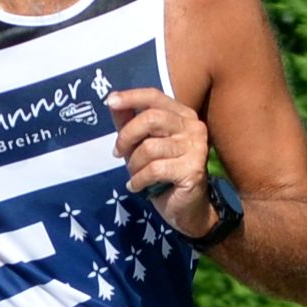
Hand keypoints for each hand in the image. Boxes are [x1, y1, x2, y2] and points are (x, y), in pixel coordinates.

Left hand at [106, 88, 215, 235]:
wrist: (187, 209)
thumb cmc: (164, 175)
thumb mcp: (142, 145)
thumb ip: (130, 122)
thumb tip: (113, 102)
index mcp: (183, 115)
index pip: (155, 97)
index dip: (131, 97)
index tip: (110, 102)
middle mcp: (193, 127)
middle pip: (150, 119)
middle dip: (127, 136)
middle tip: (118, 153)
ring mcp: (196, 148)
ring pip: (149, 147)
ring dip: (134, 165)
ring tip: (135, 175)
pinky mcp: (193, 169)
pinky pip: (154, 169)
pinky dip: (139, 180)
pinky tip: (137, 186)